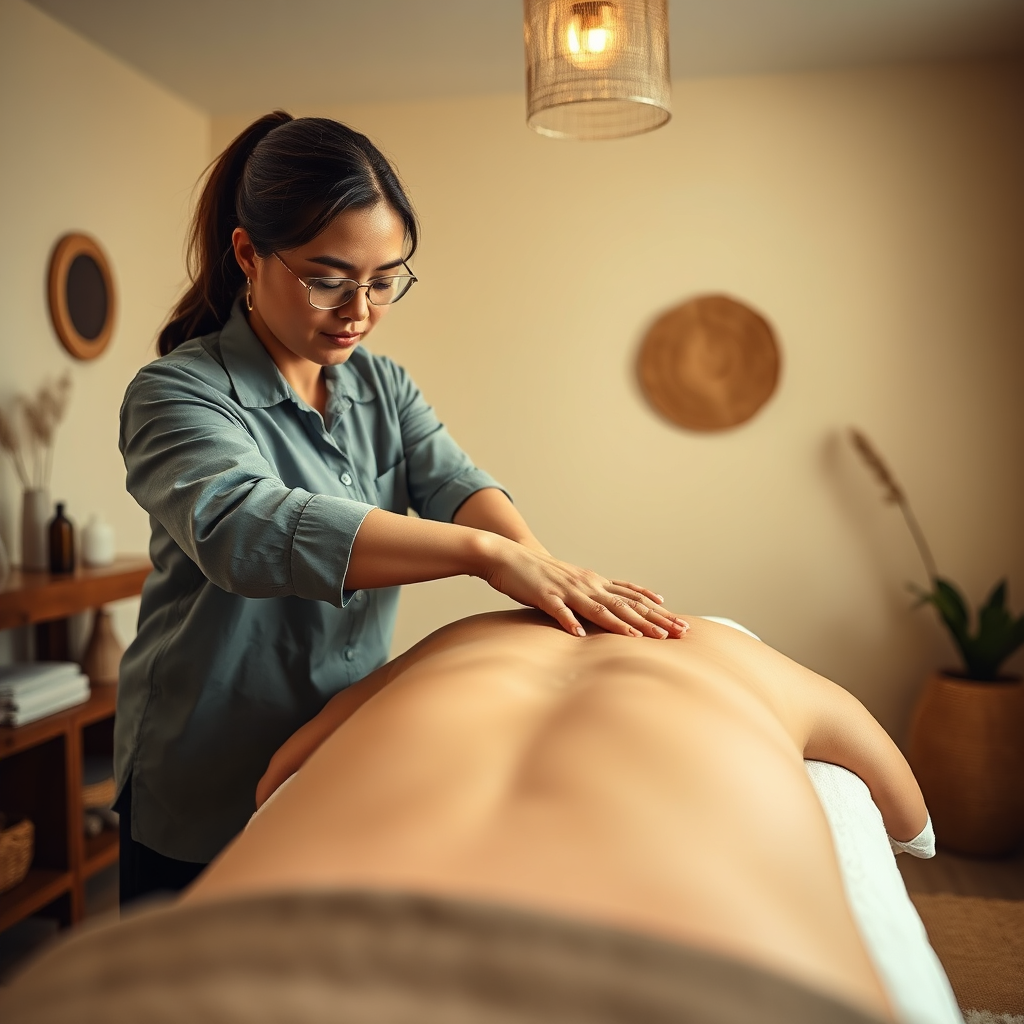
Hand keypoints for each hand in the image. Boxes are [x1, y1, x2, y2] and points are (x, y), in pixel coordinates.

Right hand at [481, 537, 688, 638]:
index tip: (681, 622)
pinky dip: (569, 622)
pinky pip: (559, 611)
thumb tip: (618, 610)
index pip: (633, 598)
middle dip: (653, 620)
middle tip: (678, 632)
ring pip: (598, 608)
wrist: (509, 557)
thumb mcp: (574, 584)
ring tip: (641, 637)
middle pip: (625, 604)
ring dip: (620, 623)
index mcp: (595, 582)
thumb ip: (595, 596)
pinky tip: (580, 635)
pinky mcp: (545, 595)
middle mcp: (587, 584)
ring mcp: (567, 589)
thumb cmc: (542, 575)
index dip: (658, 611)